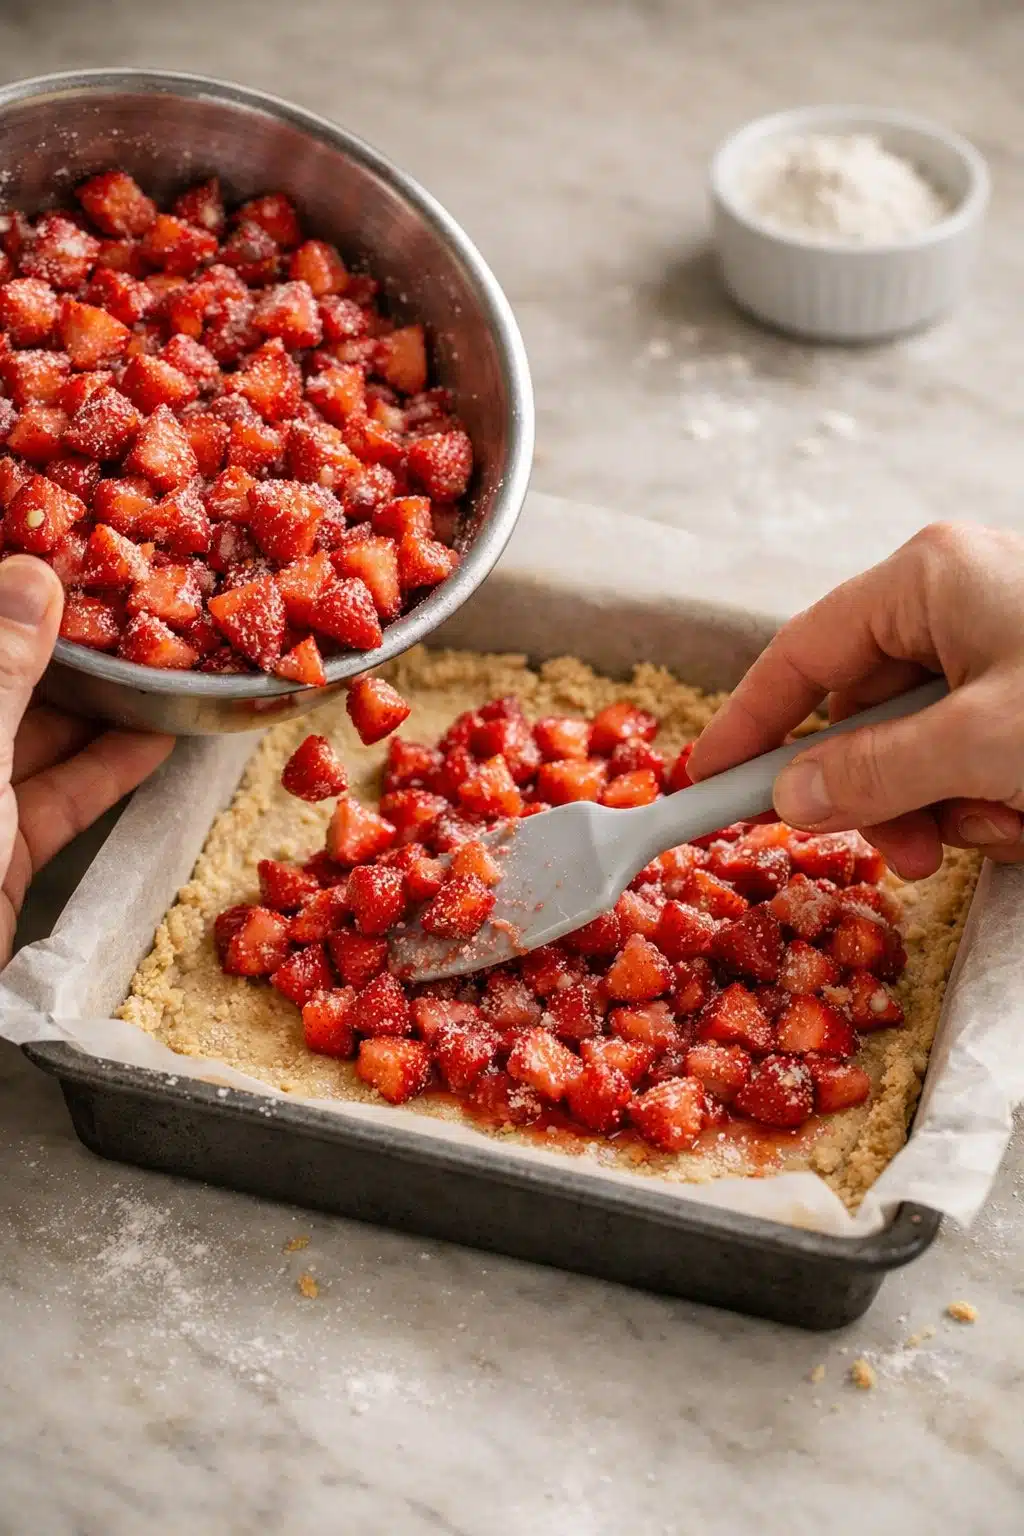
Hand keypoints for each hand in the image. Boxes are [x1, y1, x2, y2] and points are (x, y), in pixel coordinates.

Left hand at [0, 556, 173, 962]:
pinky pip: (57, 800)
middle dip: (64, 647)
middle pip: (3, 684)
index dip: (10, 593)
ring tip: (157, 666)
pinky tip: (156, 740)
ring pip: (33, 740)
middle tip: (128, 603)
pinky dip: (106, 772)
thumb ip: (0, 671)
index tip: (64, 552)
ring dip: (97, 709)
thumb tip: (32, 574)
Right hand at [687, 522, 1023, 879]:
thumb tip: (790, 799)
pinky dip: (995, 794)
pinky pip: (975, 750)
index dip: (748, 724)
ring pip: (922, 745)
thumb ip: (879, 772)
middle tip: (910, 854)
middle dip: (884, 793)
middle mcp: (953, 601)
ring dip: (949, 806)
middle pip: (864, 714)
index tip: (707, 783)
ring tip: (1009, 825)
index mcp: (926, 580)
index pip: (799, 654)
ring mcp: (998, 641)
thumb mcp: (986, 740)